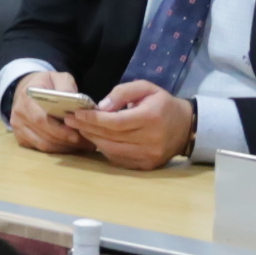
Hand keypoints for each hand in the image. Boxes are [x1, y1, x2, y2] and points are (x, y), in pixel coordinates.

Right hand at [9, 69, 86, 151]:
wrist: (26, 88)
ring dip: (64, 148)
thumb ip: (66, 86)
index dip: (59, 130)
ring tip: (82, 147)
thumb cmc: (46, 83)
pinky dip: (57, 150)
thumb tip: (74, 100)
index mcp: (27, 98)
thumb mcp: (58, 77)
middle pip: (44, 135)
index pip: (41, 119)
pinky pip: (40, 148)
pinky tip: (70, 146)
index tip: (77, 134)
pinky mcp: (21, 137)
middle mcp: (19, 114)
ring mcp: (18, 128)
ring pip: (43, 145)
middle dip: (67, 141)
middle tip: (87, 144)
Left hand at [71, 80, 195, 170]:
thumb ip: (122, 93)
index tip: (76, 113)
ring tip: (80, 129)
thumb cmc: (162, 104)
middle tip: (70, 120)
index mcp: (150, 118)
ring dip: (93, 140)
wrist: (186, 127)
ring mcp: (148, 156)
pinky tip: (97, 139)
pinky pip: (118, 159)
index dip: (93, 119)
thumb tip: (101, 107)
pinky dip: (104, 149)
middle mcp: (150, 140)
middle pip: (111, 137)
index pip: (115, 122)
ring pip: (112, 150)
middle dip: (87, 128)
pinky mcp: (146, 166)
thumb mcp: (145, 88)